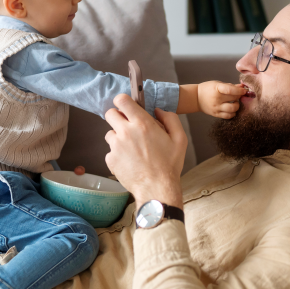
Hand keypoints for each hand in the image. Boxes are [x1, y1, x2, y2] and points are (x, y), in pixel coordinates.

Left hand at [104, 94, 186, 208]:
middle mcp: (126, 132)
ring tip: (132, 148)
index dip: (123, 101)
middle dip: (117, 117)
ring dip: (118, 137)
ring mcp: (116, 146)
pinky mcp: (110, 159)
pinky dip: (117, 154)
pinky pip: (110, 151)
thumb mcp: (179, 139)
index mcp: (142, 124)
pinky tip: (129, 161)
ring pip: (109, 133)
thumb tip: (158, 111)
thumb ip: (170, 119)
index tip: (126, 105)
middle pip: (110, 113)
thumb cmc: (169, 165)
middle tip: (128, 126)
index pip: (122, 100)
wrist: (157, 188)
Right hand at [198, 81, 245, 118]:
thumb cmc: (208, 89)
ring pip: (232, 109)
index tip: (244, 90)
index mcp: (217, 89)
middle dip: (239, 97)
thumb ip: (230, 86)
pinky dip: (232, 113)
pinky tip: (231, 109)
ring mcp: (216, 108)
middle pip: (234, 99)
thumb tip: (242, 87)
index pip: (231, 90)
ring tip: (234, 103)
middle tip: (238, 95)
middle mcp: (217, 99)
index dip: (240, 91)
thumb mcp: (217, 84)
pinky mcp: (216, 114)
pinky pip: (228, 116)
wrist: (196, 98)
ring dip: (236, 106)